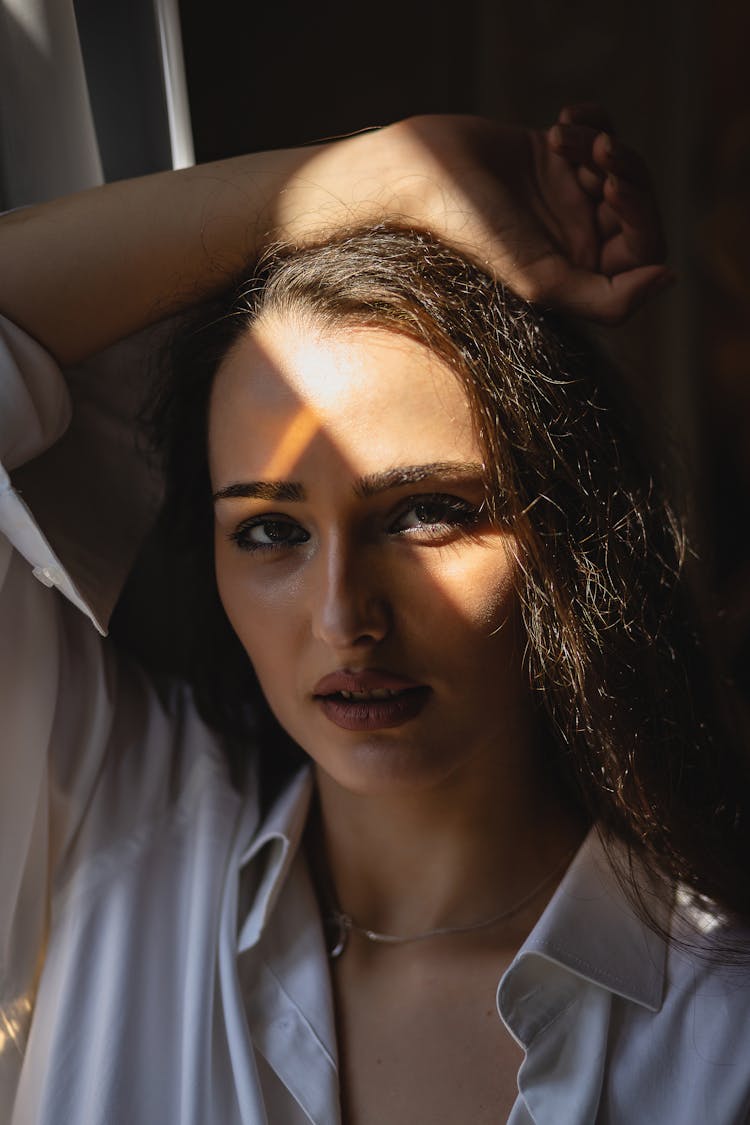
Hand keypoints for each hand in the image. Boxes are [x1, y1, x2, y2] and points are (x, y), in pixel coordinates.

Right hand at [277, 106, 669, 323]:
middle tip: (599, 154)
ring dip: (606, 143)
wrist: (418, 177)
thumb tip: (668, 277)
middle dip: (628, 173)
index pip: (645, 252)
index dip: (643, 218)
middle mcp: (577, 238)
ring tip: (565, 134)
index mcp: (579, 273)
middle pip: (641, 206)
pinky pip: (602, 133)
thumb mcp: (541, 280)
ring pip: (625, 167)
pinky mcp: (555, 155)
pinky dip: (594, 119)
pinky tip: (562, 118)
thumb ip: (607, 298)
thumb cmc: (471, 236)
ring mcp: (568, 195)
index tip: (611, 188)